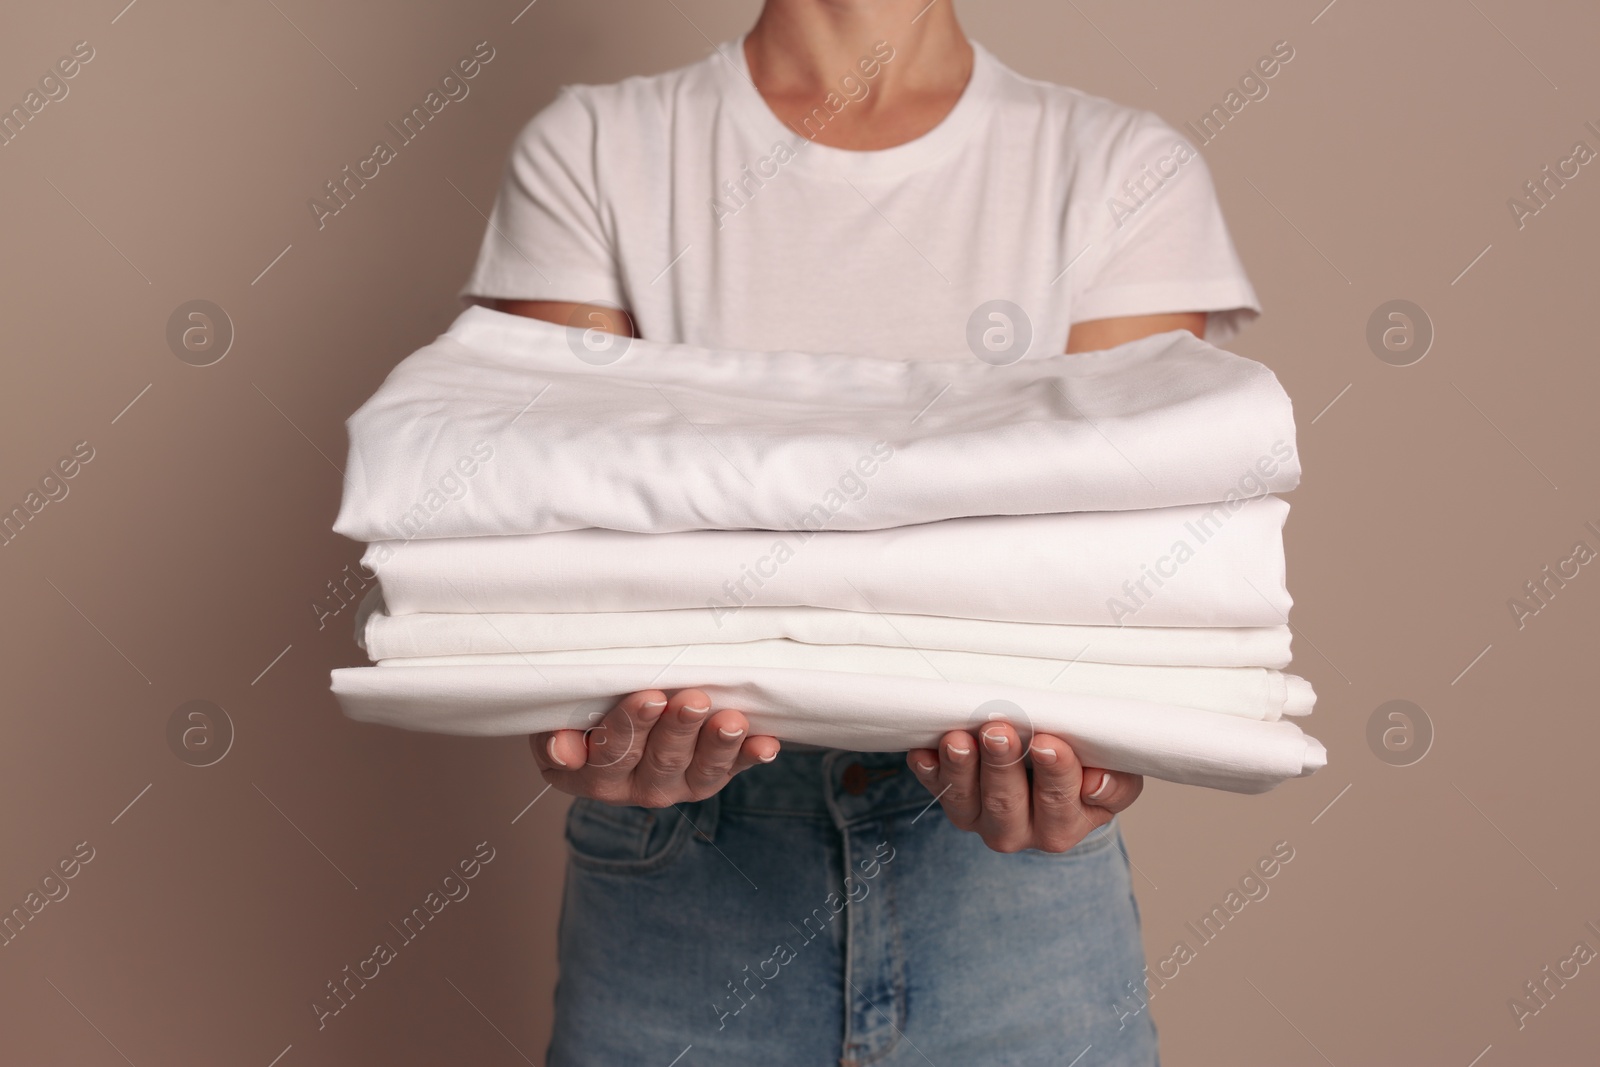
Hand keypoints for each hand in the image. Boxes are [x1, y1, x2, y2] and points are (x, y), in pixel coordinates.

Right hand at [530, 688, 780, 807]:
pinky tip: (766, 744)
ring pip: (699, 771)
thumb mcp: (555, 722)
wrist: (605, 723)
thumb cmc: (579, 714)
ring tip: (731, 720)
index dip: (629, 727)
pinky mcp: (706, 778)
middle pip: (659, 760)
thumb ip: (555, 735)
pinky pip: (730, 770)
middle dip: (678, 729)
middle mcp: (634, 789)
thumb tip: (564, 752)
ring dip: (718, 745)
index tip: (649, 698)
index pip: (610, 754)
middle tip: (692, 700)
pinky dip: (749, 757)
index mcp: (591, 776)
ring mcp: (675, 786)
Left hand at [907, 722, 1142, 852]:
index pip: (1060, 803)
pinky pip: (934, 788)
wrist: (1052, 773)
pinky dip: (927, 770)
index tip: (1049, 743)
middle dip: (1001, 765)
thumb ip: (1115, 783)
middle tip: (998, 731)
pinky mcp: (952, 800)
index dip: (1055, 773)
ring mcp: (980, 818)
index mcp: (1064, 826)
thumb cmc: (1087, 770)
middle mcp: (1019, 830)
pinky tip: (923, 751)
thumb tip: (1095, 782)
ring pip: (965, 800)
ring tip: (958, 739)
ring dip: (960, 768)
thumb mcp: (1115, 776)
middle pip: (1006, 803)